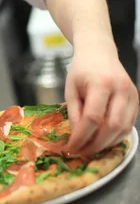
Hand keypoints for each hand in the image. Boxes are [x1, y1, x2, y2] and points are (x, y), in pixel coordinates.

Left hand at [65, 39, 138, 153]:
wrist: (99, 51)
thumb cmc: (81, 69)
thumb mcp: (71, 89)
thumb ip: (74, 113)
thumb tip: (77, 137)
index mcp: (102, 83)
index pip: (92, 117)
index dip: (82, 136)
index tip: (72, 146)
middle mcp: (121, 89)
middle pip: (111, 126)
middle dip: (96, 144)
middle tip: (82, 152)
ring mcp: (132, 94)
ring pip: (124, 128)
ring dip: (107, 143)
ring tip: (91, 148)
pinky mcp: (136, 100)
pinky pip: (129, 124)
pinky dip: (116, 136)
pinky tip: (104, 139)